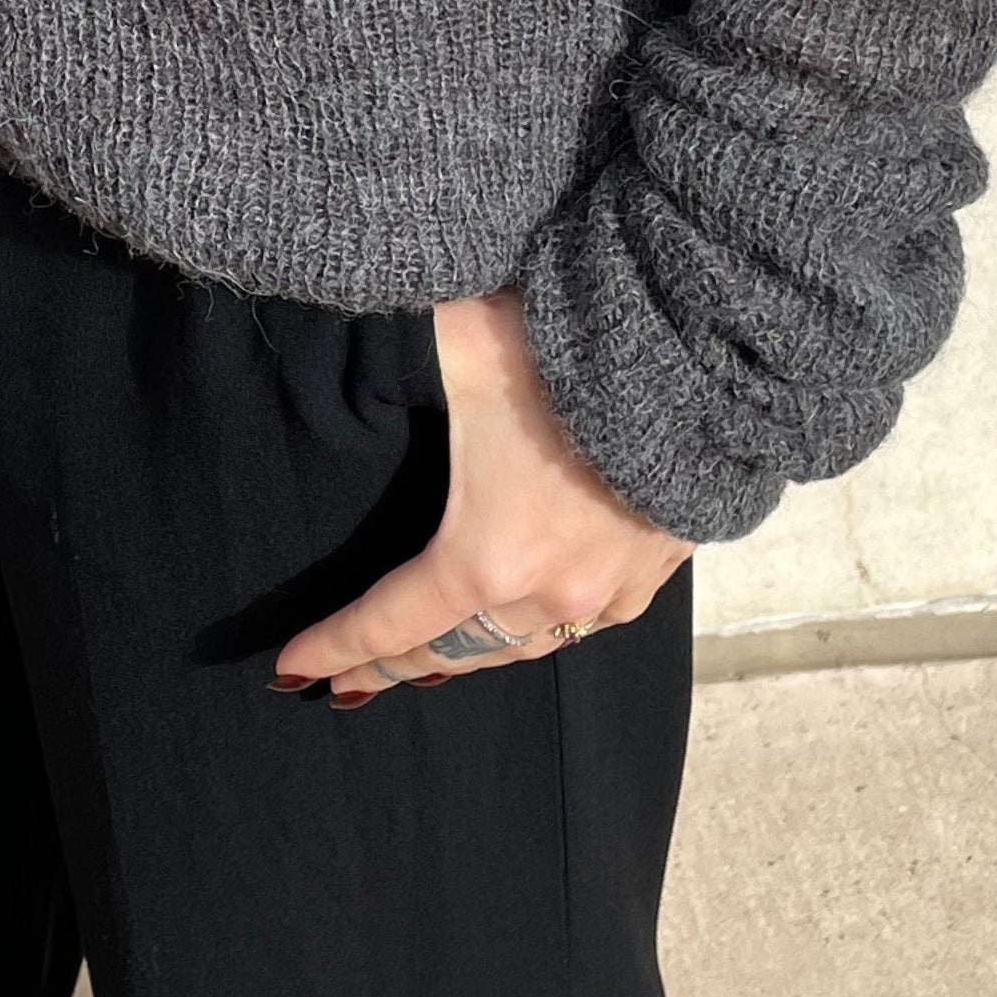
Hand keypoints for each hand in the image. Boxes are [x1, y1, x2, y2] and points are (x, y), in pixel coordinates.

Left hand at [272, 288, 688, 709]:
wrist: (705, 358)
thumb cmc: (573, 351)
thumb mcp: (461, 341)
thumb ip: (395, 349)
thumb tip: (346, 313)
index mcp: (485, 555)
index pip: (387, 624)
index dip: (335, 649)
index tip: (292, 669)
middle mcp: (546, 593)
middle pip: (451, 650)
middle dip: (394, 667)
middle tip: (353, 683)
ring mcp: (607, 590)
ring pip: (519, 649)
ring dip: (469, 656)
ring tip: (431, 662)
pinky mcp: (653, 572)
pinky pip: (582, 627)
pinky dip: (539, 633)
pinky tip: (528, 627)